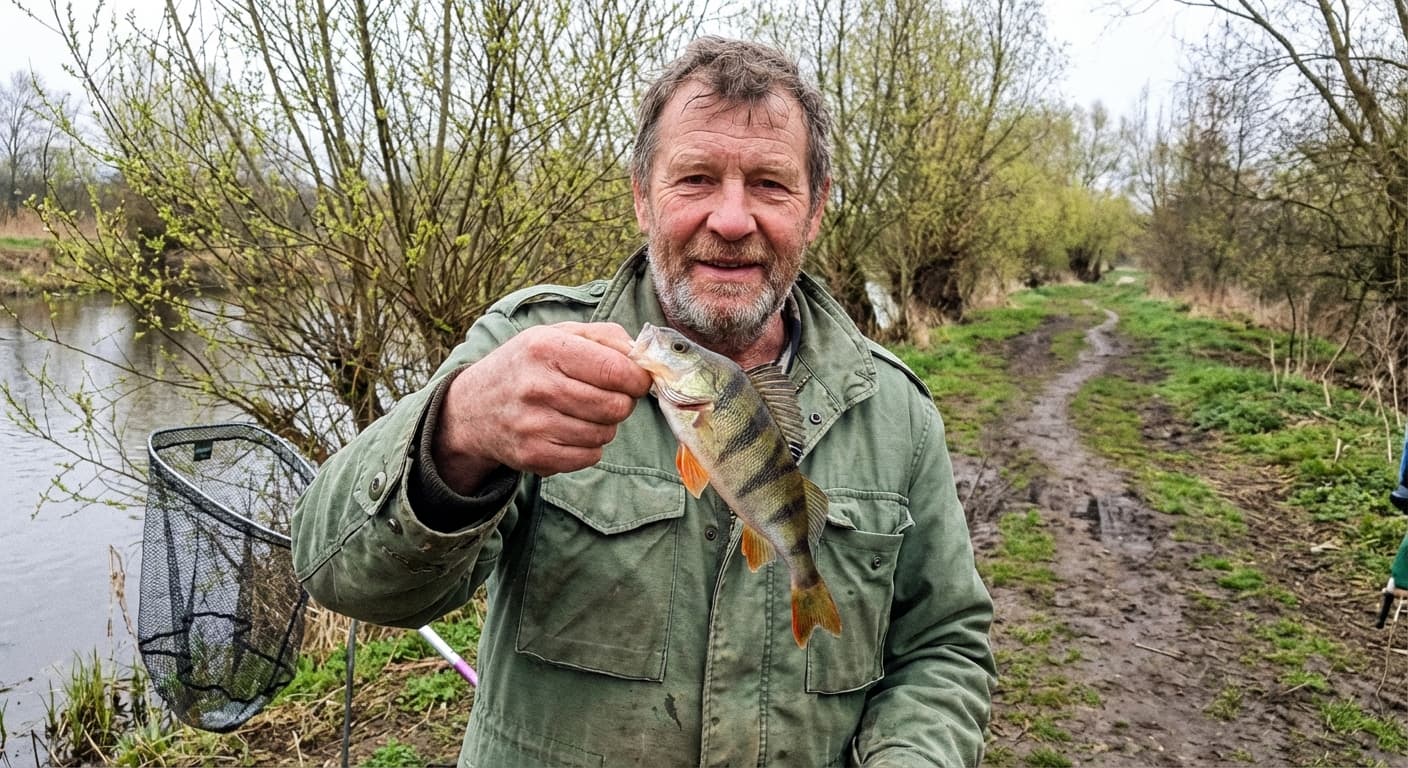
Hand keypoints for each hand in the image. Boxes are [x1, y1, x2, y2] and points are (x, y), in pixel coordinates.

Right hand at [433, 322, 652, 492]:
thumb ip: (605, 337)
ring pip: (604, 434)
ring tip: (583, 412)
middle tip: (608, 396)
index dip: (637, 378)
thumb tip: (644, 358)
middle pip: (615, 406)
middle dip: (622, 402)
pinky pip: (589, 457)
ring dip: (604, 425)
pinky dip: (589, 447)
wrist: (473, 407)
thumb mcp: (557, 335)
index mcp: (546, 347)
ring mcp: (533, 424)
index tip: (636, 379)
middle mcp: (537, 385)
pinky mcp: (532, 455)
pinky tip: (571, 432)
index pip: (616, 370)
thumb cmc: (527, 365)